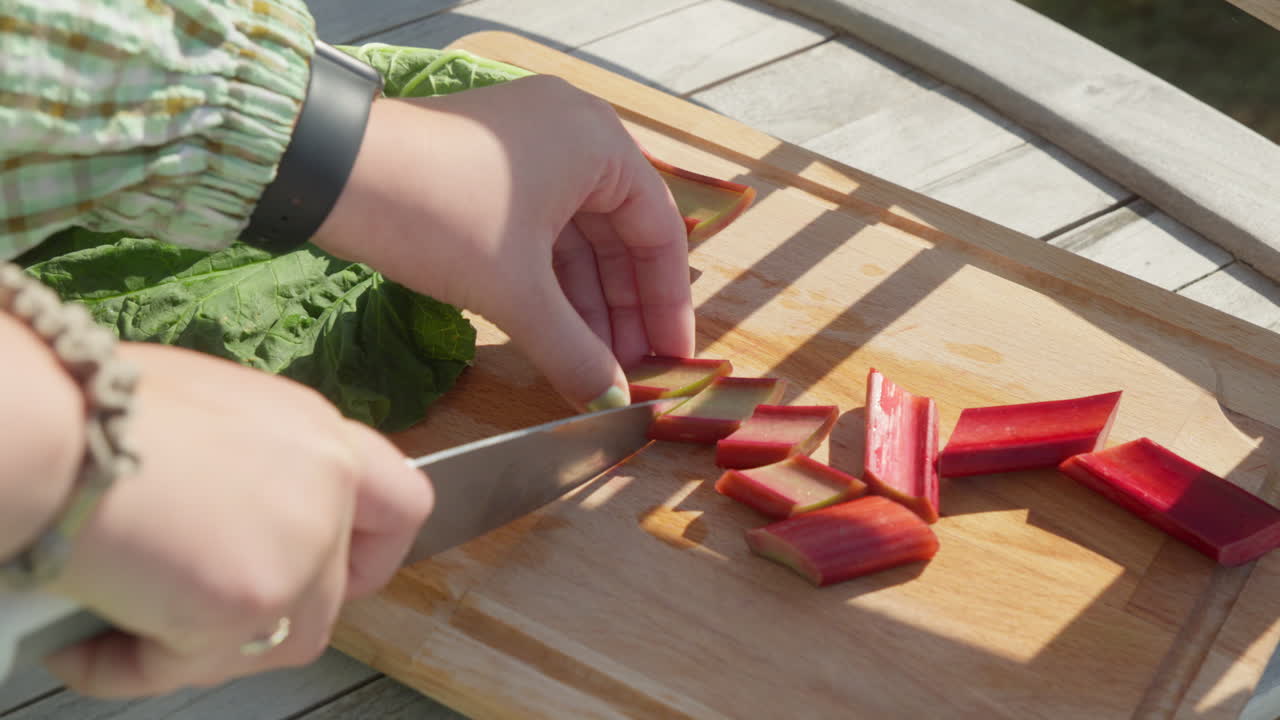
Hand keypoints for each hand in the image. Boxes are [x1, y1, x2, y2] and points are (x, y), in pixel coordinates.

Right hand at [45, 343, 430, 697]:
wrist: (45, 427)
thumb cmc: (94, 408)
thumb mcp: (205, 417)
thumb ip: (254, 471)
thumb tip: (235, 519)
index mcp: (317, 434)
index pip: (402, 504)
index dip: (374, 555)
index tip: (337, 577)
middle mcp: (325, 487)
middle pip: (328, 598)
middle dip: (259, 622)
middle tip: (190, 615)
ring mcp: (298, 546)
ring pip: (270, 645)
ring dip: (193, 647)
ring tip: (118, 616)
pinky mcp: (250, 600)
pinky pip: (191, 668)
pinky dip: (132, 666)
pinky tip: (86, 640)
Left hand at [313, 75, 694, 410]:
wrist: (327, 172)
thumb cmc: (438, 213)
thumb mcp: (514, 290)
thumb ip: (573, 351)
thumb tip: (612, 406)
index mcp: (600, 143)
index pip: (660, 233)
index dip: (667, 305)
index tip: (670, 360)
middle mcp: (574, 135)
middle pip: (621, 236)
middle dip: (624, 310)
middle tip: (632, 373)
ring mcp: (529, 149)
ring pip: (578, 239)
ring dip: (587, 304)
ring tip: (595, 367)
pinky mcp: (490, 170)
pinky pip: (541, 232)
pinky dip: (550, 283)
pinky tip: (557, 336)